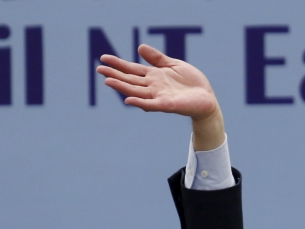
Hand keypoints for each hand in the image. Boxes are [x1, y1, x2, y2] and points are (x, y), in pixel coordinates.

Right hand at [96, 45, 224, 150]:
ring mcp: (158, 96)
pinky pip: (151, 104)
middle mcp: (153, 87)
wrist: (206, 99)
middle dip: (115, 74)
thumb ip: (157, 58)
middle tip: (98, 69)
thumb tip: (139, 47)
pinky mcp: (167, 105)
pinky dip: (140, 102)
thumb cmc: (191, 82)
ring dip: (122, 87)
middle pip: (130, 80)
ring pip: (136, 91)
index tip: (103, 58)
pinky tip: (128, 100)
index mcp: (153, 76)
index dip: (118, 64)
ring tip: (108, 81)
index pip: (132, 69)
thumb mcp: (173, 65)